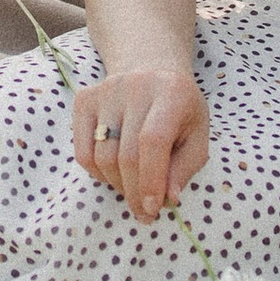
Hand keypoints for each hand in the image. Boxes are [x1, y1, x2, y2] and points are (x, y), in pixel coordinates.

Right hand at [75, 66, 208, 219]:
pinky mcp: (84, 100)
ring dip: (118, 185)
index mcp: (171, 92)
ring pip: (102, 157)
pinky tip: (115, 174)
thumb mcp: (197, 134)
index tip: (153, 209)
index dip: (151, 180)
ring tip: (133, 191)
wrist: (151, 67)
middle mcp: (135, 86)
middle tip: (145, 212)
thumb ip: (186, 167)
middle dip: (134, 192)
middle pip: (125, 154)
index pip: (152, 141)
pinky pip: (83, 152)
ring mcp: (105, 91)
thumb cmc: (180, 109)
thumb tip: (168, 198)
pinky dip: (98, 174)